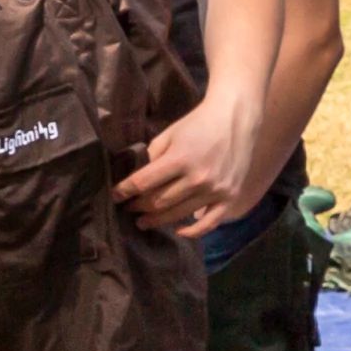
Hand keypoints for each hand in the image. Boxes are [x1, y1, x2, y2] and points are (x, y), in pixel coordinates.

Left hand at [116, 96, 263, 235]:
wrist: (235, 118)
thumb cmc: (198, 124)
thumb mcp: (169, 135)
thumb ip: (152, 157)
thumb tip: (134, 179)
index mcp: (180, 158)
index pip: (143, 182)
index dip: (125, 191)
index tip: (114, 196)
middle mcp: (198, 178)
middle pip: (159, 202)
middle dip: (139, 207)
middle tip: (128, 209)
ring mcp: (215, 190)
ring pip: (178, 214)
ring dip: (157, 220)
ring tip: (143, 221)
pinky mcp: (230, 198)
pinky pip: (209, 223)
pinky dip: (192, 232)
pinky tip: (178, 231)